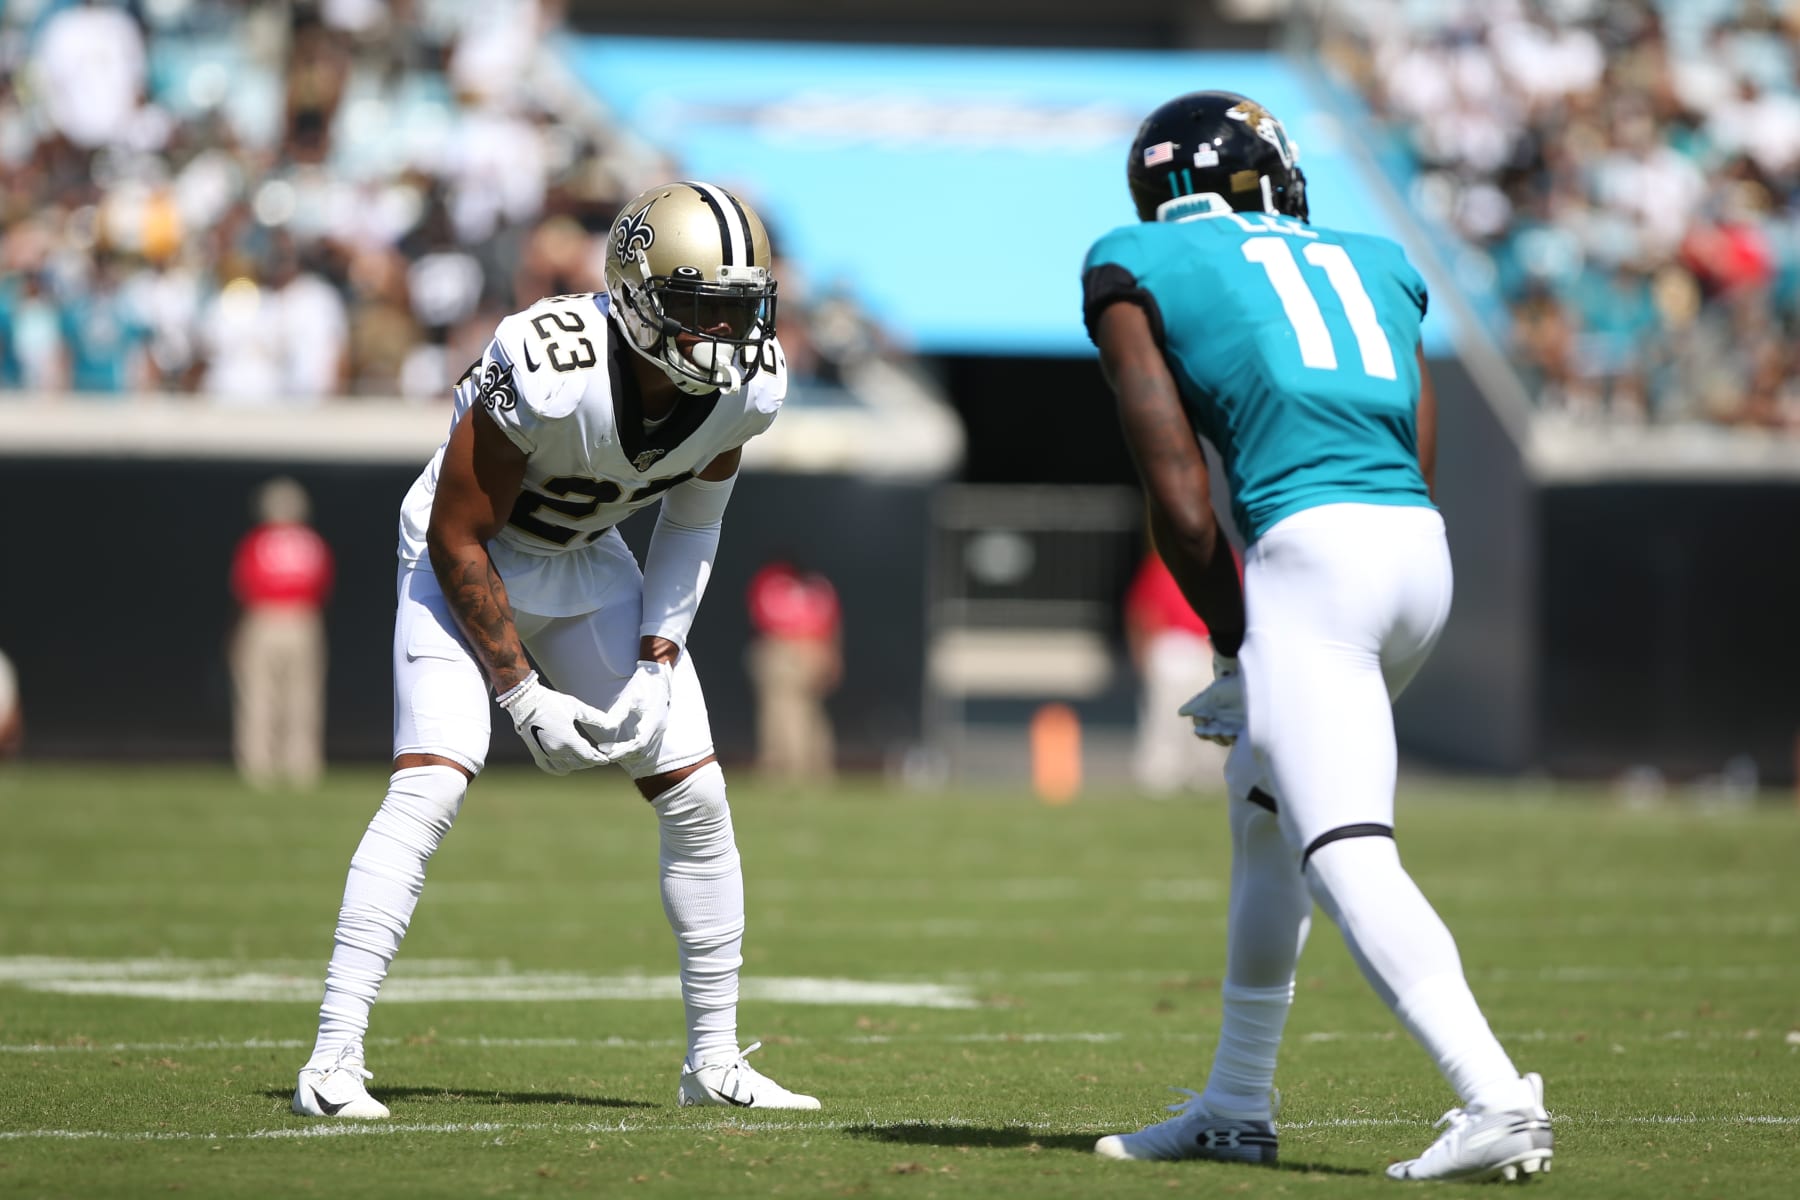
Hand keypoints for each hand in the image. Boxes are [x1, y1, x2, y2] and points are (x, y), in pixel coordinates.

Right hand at [496, 672, 611, 775]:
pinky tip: (567, 768)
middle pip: (580, 763)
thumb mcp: (575, 707)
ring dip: (578, 765)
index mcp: (569, 739)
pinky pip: (551, 768)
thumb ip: (594, 716)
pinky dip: (560, 769)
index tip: (606, 759)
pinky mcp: (537, 754)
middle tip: (598, 758)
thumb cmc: (551, 702)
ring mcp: (546, 754)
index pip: (588, 756)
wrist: (525, 702)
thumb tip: (610, 723)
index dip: (599, 759)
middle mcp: (558, 750)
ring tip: (584, 761)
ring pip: (567, 767)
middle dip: (590, 761)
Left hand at [589, 660, 672, 760]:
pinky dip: (635, 750)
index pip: (638, 743)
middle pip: (642, 750)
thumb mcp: (629, 696)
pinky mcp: (658, 728)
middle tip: (605, 752)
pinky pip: (648, 745)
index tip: (607, 752)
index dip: (623, 750)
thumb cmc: (643, 684)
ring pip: (646, 750)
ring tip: (612, 751)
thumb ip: (618, 713)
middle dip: (623, 754)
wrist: (657, 675)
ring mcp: (660, 728)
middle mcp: (659, 727)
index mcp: (653, 720)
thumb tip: (607, 728)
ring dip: (629, 754)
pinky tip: (624, 748)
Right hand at [1178, 654, 1245, 745]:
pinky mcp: (1246, 729)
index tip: (1201, 721)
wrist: (1258, 682)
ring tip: (1222, 730)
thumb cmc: (1234, 684)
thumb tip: (1180, 713)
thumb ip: (1197, 704)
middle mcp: (1221, 718)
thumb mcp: (1213, 693)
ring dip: (1218, 736)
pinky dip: (1230, 737)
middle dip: (1208, 733)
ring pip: (1220, 739)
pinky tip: (1231, 732)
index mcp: (1212, 708)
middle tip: (1208, 730)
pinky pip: (1235, 740)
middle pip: (1209, 733)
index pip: (1200, 723)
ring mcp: (1233, 724)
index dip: (1199, 724)